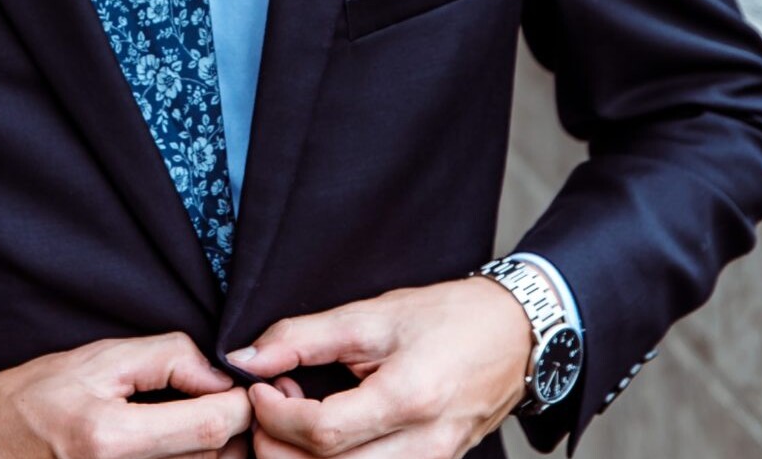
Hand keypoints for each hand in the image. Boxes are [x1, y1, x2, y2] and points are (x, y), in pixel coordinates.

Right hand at [0, 331, 252, 458]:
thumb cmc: (33, 397)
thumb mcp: (97, 358)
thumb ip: (167, 358)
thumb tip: (222, 375)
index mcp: (109, 439)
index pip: (210, 426)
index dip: (239, 401)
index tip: (240, 383)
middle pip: (214, 455)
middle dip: (232, 423)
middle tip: (226, 395)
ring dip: (213, 444)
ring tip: (197, 413)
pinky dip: (186, 456)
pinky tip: (173, 436)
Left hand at [226, 278, 533, 457]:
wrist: (515, 335)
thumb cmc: (448, 318)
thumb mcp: (371, 314)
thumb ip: (303, 337)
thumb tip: (246, 359)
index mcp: (409, 398)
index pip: (322, 434)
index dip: (276, 416)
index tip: (260, 388)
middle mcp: (424, 445)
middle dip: (278, 446)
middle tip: (270, 405)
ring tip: (298, 416)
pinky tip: (326, 435)